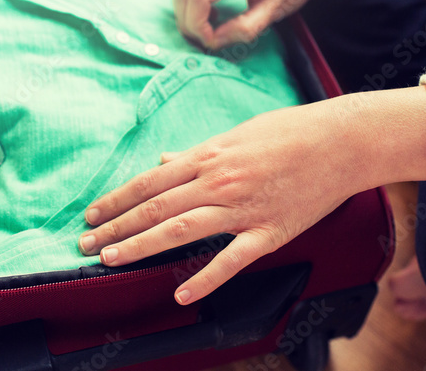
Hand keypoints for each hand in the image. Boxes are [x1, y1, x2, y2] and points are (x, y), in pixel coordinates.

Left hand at [78, 86, 425, 305]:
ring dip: (141, 246)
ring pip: (180, 230)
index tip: (92, 215)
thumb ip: (197, 152)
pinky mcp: (268, 232)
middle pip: (156, 207)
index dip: (117, 200)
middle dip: (117, 227)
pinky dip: (205, 278)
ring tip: (111, 260)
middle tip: (86, 244)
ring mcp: (242, 208)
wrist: (339, 142)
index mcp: (209, 155)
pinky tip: (180, 293)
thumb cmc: (288, 132)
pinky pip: (231, 260)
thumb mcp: (237, 134)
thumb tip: (164, 159)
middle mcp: (217, 181)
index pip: (150, 181)